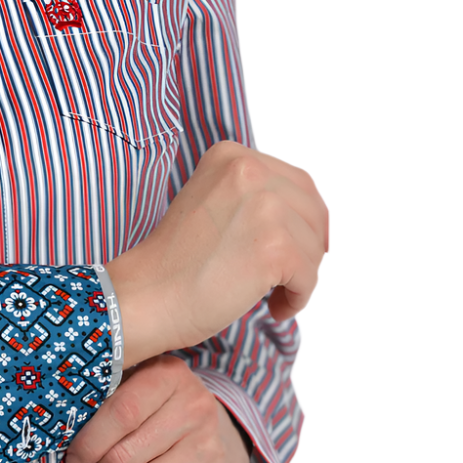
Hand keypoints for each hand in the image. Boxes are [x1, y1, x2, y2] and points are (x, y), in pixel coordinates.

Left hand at [64, 356, 249, 462]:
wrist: (224, 437)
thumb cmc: (163, 409)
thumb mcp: (140, 385)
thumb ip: (108, 393)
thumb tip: (59, 421)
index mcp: (169, 375)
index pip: (120, 412)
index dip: (89, 441)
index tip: (73, 456)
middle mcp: (195, 408)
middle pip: (122, 458)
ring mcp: (210, 449)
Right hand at [106, 141, 327, 365]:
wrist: (148, 293)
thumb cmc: (176, 260)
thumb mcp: (213, 202)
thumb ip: (253, 196)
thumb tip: (313, 218)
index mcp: (230, 154)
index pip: (297, 182)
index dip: (303, 219)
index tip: (295, 247)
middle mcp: (249, 169)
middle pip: (313, 211)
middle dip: (307, 247)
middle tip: (286, 276)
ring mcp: (264, 206)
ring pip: (314, 246)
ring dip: (299, 276)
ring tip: (270, 295)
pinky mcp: (275, 246)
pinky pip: (309, 276)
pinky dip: (297, 298)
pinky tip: (273, 308)